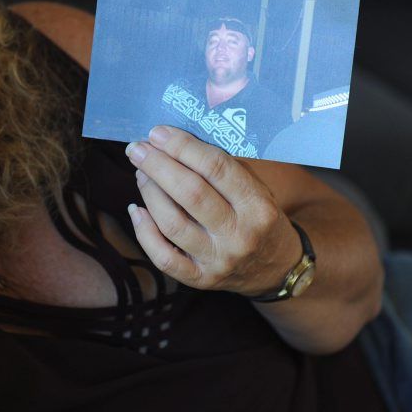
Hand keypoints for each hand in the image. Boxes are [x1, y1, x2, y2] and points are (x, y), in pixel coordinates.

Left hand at [124, 125, 300, 296]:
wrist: (276, 267)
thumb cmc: (257, 216)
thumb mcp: (256, 188)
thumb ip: (221, 167)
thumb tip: (173, 141)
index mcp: (257, 204)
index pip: (215, 168)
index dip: (182, 146)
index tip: (158, 133)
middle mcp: (240, 234)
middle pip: (190, 193)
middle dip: (158, 166)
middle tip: (138, 149)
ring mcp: (219, 260)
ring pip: (172, 223)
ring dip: (149, 193)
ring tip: (141, 173)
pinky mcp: (201, 279)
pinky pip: (163, 257)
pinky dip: (144, 232)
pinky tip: (136, 210)